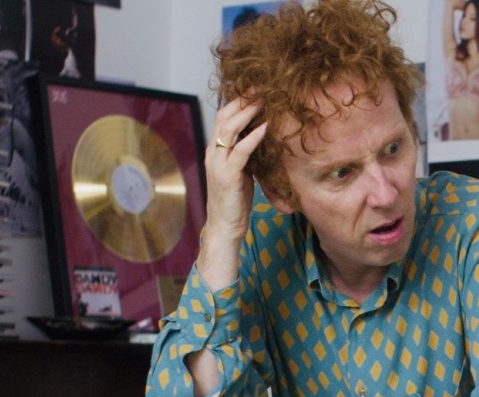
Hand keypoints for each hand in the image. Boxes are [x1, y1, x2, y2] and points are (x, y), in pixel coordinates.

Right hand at [205, 96, 267, 242]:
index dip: (238, 101)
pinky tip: (265, 128)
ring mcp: (217, 163)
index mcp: (215, 150)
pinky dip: (253, 138)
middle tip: (261, 87)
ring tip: (264, 101)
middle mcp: (213, 153)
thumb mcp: (242, 171)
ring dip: (247, 113)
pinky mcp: (226, 176)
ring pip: (229, 129)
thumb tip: (263, 136)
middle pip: (224, 117)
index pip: (224, 117)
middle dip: (243, 100)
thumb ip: (246, 154)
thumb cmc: (235, 200)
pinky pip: (240, 151)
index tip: (256, 89)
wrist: (225, 227)